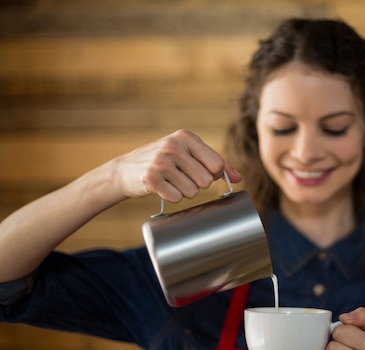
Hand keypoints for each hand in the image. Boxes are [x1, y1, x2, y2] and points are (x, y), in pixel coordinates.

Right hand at [112, 129, 241, 201]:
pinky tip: (161, 187)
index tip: (200, 172)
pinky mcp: (151, 178)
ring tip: (170, 181)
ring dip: (183, 192)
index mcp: (186, 137)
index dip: (213, 175)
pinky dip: (171, 197)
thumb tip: (238, 178)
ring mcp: (161, 161)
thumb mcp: (188, 155)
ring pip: (192, 192)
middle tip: (181, 177)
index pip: (218, 164)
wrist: (125, 170)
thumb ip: (215, 163)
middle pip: (207, 181)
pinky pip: (176, 197)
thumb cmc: (163, 162)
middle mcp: (174, 146)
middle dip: (197, 185)